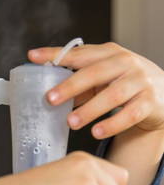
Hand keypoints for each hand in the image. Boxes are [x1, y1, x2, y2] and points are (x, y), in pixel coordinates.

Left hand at [28, 42, 163, 138]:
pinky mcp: (151, 101)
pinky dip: (112, 124)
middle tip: (50, 99)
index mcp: (108, 53)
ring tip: (70, 122)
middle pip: (94, 73)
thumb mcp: (102, 76)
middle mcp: (125, 63)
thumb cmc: (123, 81)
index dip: (55, 54)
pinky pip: (130, 114)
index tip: (33, 57)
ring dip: (89, 110)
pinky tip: (97, 132)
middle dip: (70, 86)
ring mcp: (140, 81)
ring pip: (112, 95)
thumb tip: (46, 90)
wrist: (163, 93)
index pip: (78, 53)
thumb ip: (77, 80)